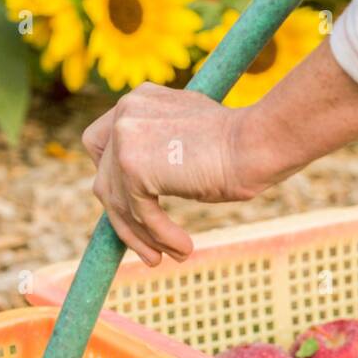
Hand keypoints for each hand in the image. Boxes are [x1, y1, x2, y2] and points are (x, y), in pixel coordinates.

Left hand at [82, 82, 267, 265]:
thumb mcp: (187, 138)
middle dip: (125, 220)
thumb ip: (159, 150)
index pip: (101, 146)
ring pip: (120, 204)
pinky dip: (160, 236)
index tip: (132, 211)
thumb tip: (147, 183)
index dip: (112, 182)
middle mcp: (125, 112)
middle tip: (150, 249)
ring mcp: (125, 137)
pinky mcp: (132, 166)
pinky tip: (184, 249)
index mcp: (137, 101)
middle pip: (105, 180)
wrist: (256, 143)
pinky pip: (139, 214)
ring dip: (146, 237)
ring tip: (174, 256)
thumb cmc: (239, 145)